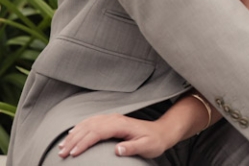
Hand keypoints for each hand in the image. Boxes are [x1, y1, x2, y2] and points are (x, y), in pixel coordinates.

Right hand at [57, 113, 173, 158]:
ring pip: (88, 124)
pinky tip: (72, 134)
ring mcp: (112, 119)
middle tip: (61, 154)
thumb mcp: (147, 147)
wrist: (162, 132)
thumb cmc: (154, 141)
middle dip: (73, 140)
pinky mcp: (111, 121)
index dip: (84, 142)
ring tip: (61, 147)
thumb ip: (132, 148)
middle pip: (89, 127)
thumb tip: (117, 150)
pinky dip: (80, 128)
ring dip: (74, 135)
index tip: (73, 154)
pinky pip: (92, 122)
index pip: (97, 132)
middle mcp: (114, 119)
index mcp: (121, 125)